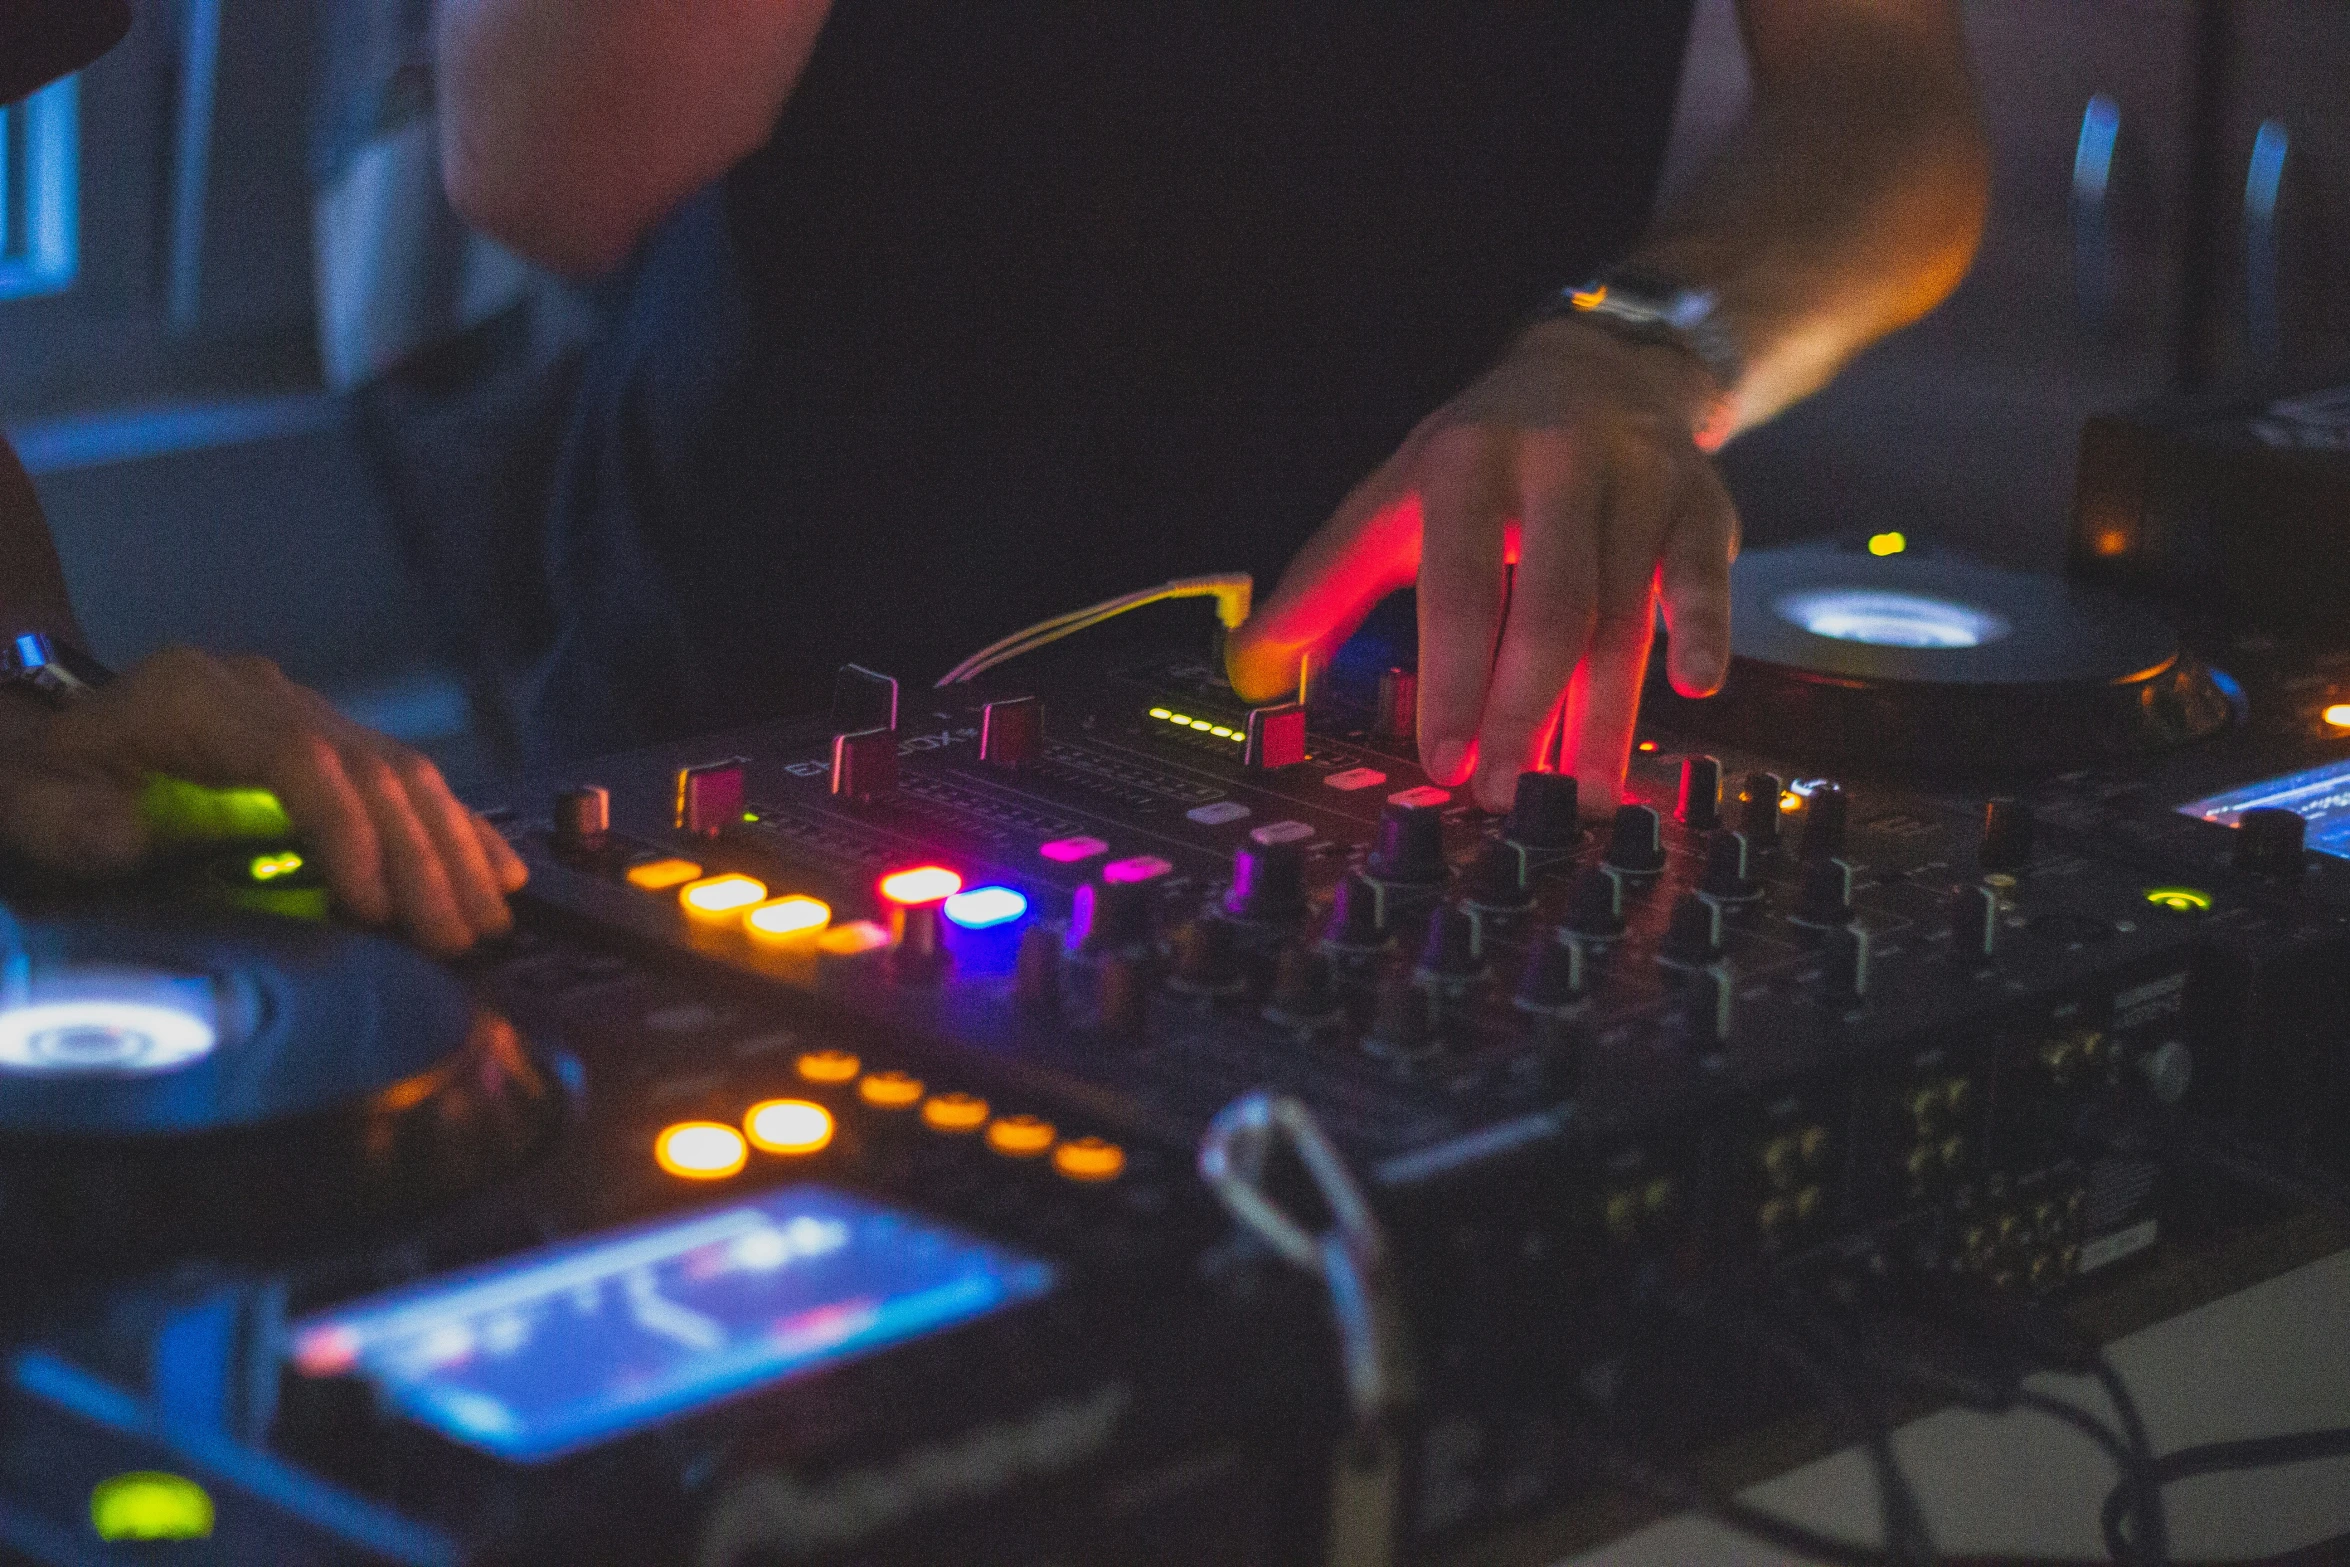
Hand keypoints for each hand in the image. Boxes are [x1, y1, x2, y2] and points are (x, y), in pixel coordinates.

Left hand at [0, 648, 524, 952]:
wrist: (43, 737)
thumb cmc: (37, 778)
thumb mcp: (27, 799)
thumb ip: (71, 822)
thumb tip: (130, 842)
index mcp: (195, 698)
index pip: (299, 757)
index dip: (348, 830)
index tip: (376, 908)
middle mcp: (263, 694)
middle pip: (370, 767)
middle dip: (423, 857)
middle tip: (458, 937)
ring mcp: (300, 711)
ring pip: (402, 771)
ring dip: (454, 848)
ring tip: (489, 920)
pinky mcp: (324, 739)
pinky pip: (405, 778)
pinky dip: (455, 826)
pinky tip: (500, 869)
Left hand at [1228, 316, 1738, 813]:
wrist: (1601, 367)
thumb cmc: (1483, 454)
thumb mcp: (1395, 499)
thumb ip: (1325, 585)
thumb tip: (1251, 667)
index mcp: (1466, 462)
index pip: (1458, 587)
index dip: (1454, 680)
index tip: (1445, 760)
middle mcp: (1557, 462)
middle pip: (1550, 608)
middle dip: (1526, 711)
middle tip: (1508, 791)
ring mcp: (1638, 480)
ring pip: (1626, 614)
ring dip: (1604, 714)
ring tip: (1581, 793)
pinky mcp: (1701, 502)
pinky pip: (1705, 577)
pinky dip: (1704, 633)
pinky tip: (1695, 690)